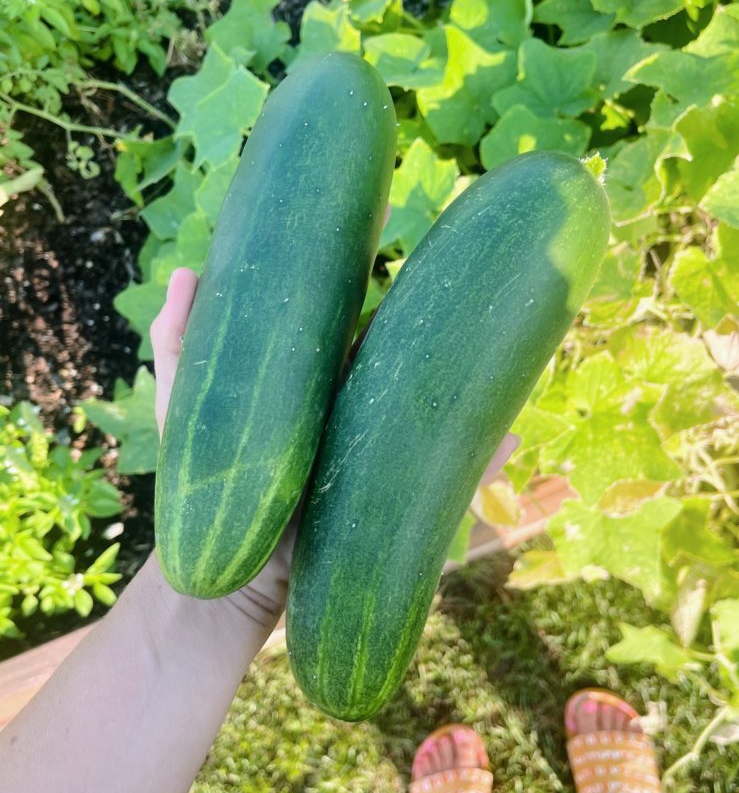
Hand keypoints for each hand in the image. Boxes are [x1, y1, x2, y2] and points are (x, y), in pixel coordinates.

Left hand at [150, 268, 518, 622]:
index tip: (383, 216)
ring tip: (495, 355)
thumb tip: (185, 271)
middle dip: (431, 320)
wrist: (227, 576)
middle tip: (463, 280)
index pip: (347, 319)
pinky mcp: (388, 501)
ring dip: (464, 389)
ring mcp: (374, 456)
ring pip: (430, 414)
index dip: (367, 271)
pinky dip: (477, 464)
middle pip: (399, 360)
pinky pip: (441, 481)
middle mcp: (351, 412)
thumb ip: (181, 344)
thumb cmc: (202, 486)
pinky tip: (504, 440)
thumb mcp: (186, 408)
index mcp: (312, 383)